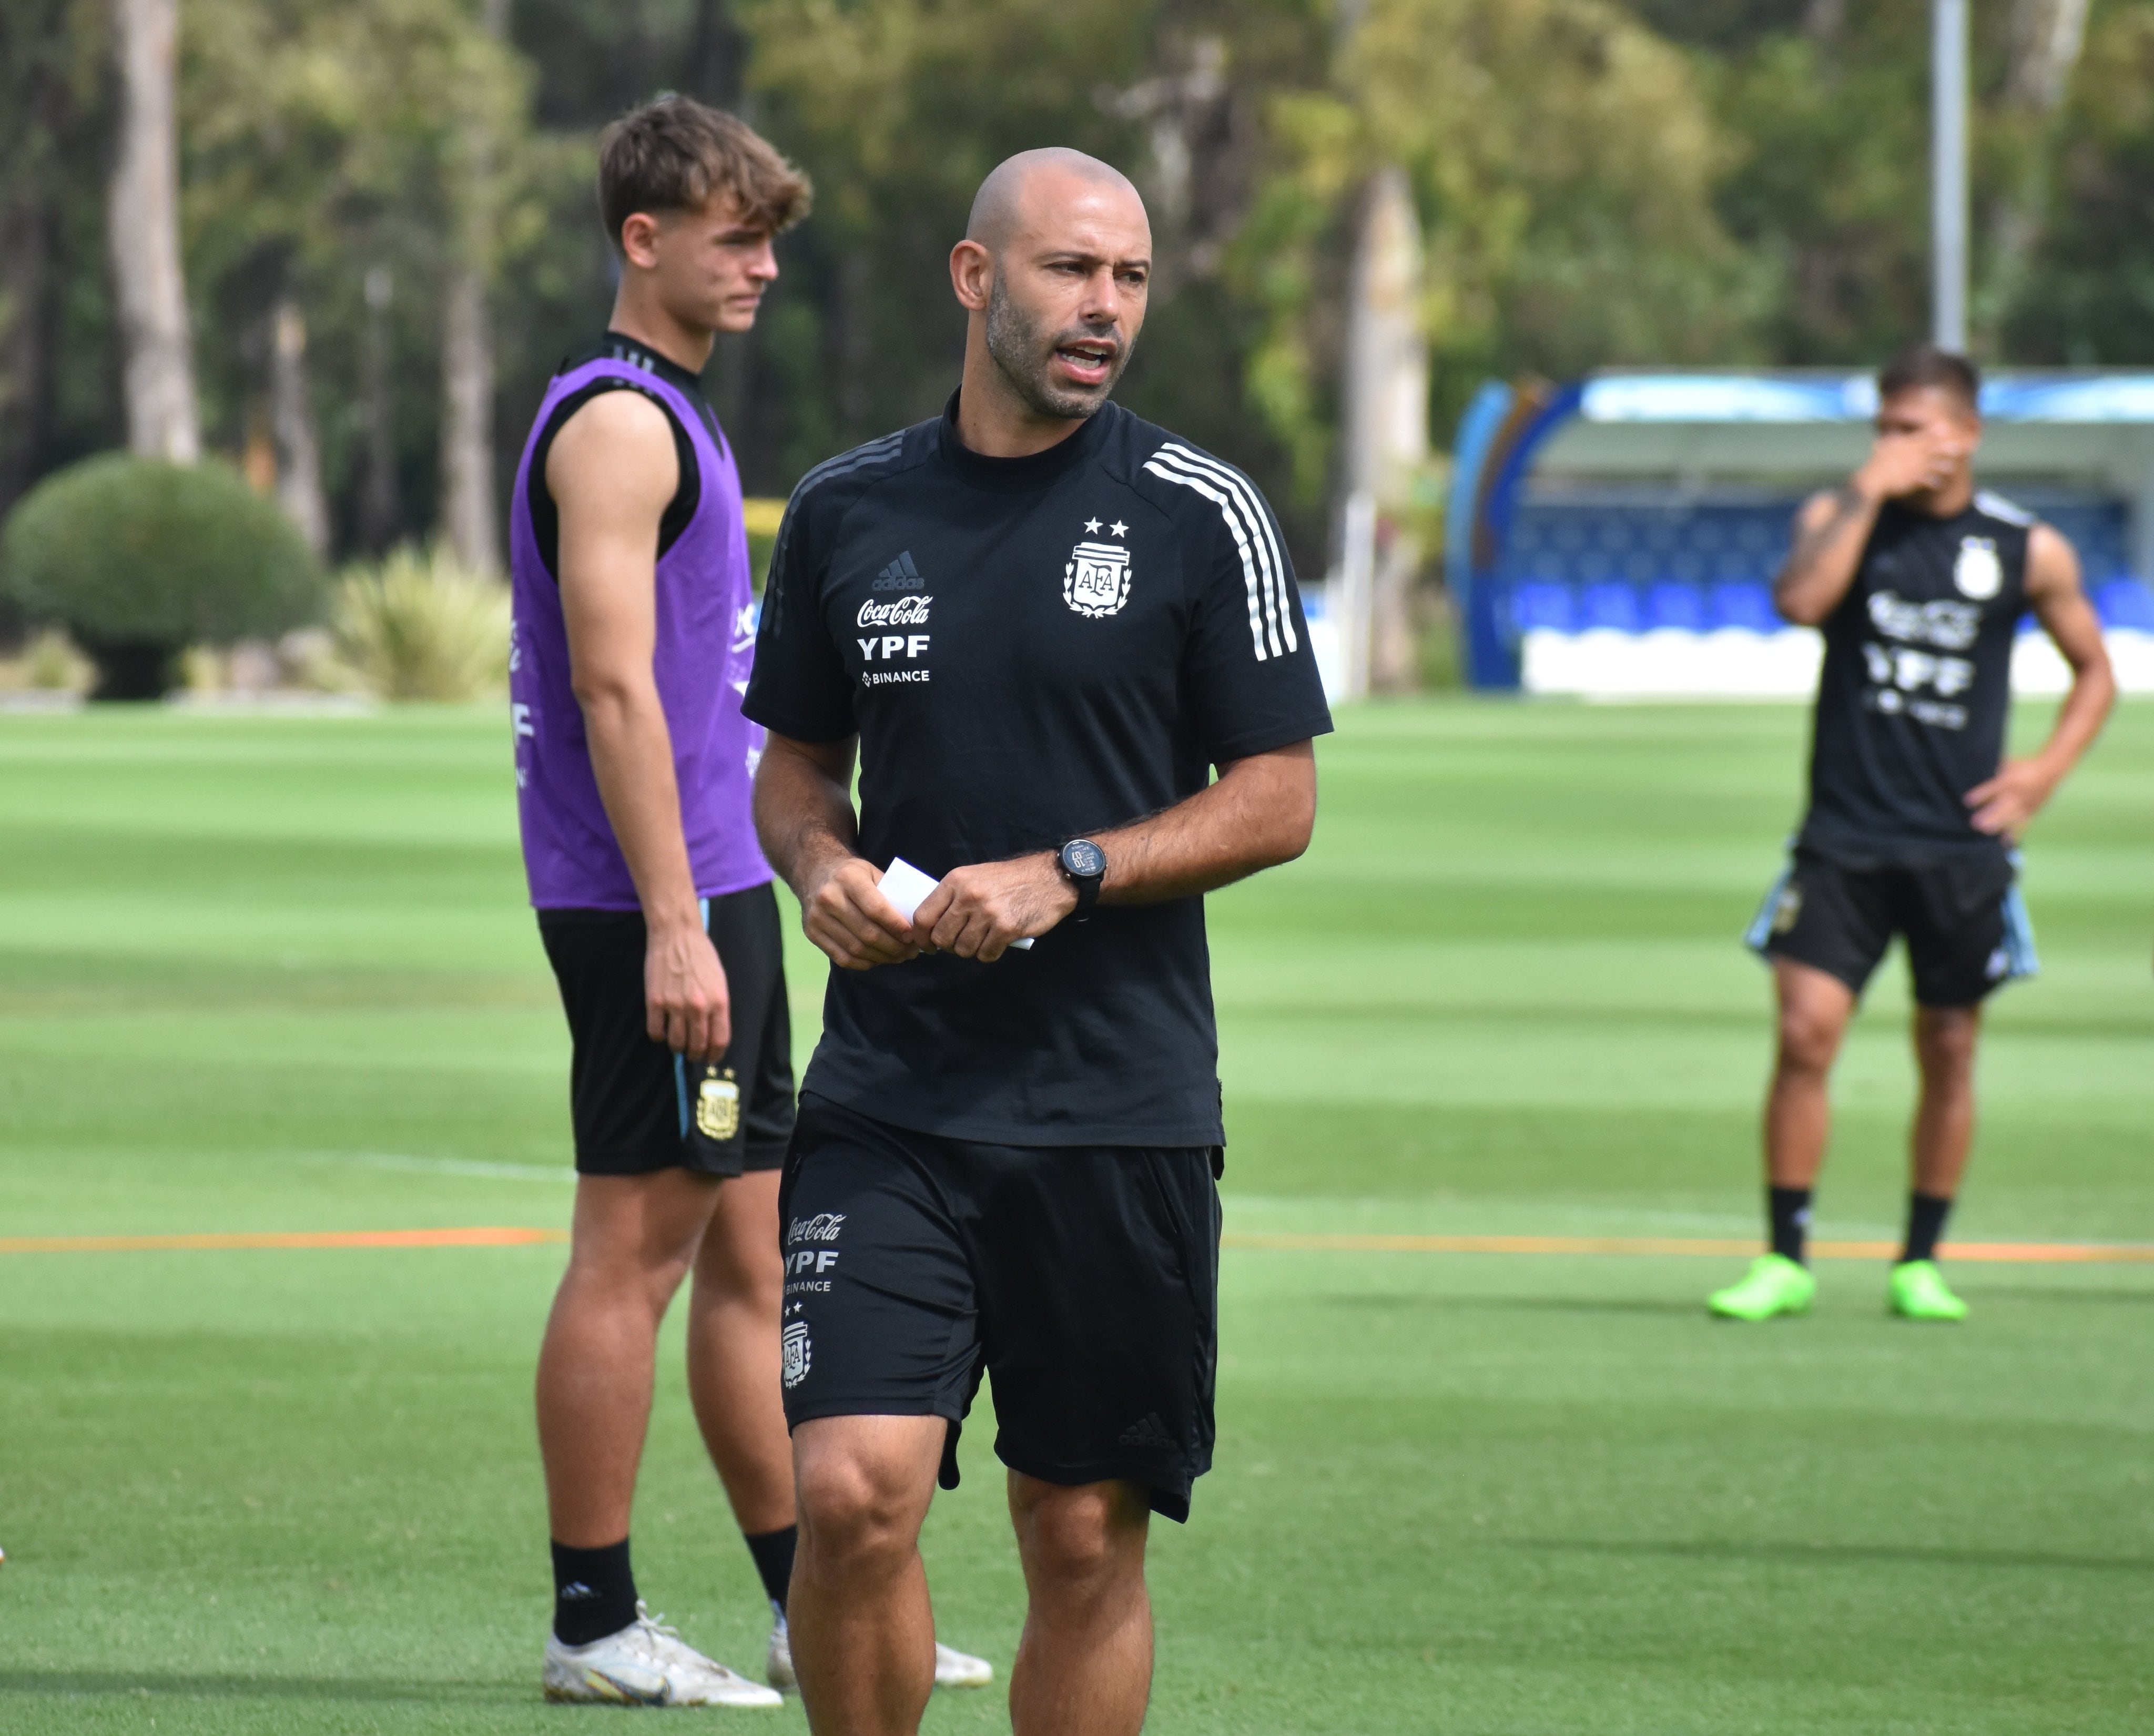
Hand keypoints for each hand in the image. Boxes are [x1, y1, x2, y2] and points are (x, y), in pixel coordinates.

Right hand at [646, 920, 730, 1059]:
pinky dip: (659, 1036)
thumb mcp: (719, 981)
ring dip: (677, 1047)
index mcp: (719, 1001)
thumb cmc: (701, 955)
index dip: (715, 1055)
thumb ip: (717, 1007)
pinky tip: (661, 1030)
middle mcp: (699, 1007)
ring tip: (677, 1043)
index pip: (719, 1040)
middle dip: (695, 1054)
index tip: (710, 1058)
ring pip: (676, 1043)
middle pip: (698, 1046)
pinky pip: (655, 1032)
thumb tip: (712, 1033)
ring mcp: (676, 1005)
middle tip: (692, 1054)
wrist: (677, 935)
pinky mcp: (655, 1001)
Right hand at [801, 855, 921, 970]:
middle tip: (910, 952)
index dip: (897, 927)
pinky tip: (878, 960)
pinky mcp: (811, 933)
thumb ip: (890, 893)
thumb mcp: (871, 872)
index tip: (913, 936)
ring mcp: (817, 918)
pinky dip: (864, 963)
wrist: (814, 873)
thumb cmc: (851, 874)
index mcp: (848, 878)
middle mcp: (829, 898)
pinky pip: (842, 958)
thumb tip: (915, 922)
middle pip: (867, 933)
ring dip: (882, 958)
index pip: (876, 909)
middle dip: (894, 947)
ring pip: (855, 949)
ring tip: (898, 957)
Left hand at [914, 853, 1078, 961]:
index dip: (921, 937)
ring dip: (971, 949)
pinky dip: (989, 953)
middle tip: (960, 942)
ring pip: (963, 949)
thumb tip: (931, 928)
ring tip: (983, 938)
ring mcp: (987, 913)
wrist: (1049, 878)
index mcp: (955, 881)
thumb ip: (952, 898)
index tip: (927, 946)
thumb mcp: (974, 877)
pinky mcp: (1006, 928)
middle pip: (941, 938)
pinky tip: (997, 942)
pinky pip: (985, 954)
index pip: (923, 917)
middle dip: (948, 946)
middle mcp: (968, 896)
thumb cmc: (1009, 880)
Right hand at [1856, 428, 1960, 501]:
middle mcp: (1908, 455)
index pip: (1919, 437)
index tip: (1944, 429)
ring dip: (1941, 465)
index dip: (1932, 433)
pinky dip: (1932, 482)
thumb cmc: (1873, 467)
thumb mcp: (1881, 451)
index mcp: (1901, 446)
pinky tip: (1940, 484)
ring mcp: (1909, 468)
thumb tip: (1891, 437)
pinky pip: (1924, 481)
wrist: (1868, 482)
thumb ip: (1888, 443)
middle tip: (1957, 447)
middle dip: (1943, 448)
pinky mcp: (1909, 480)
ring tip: (1951, 467)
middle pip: (1929, 450)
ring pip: (1929, 465)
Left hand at [1965, 757, 2058, 837]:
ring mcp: (2025, 803)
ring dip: (1998, 824)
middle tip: (1974, 823)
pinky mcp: (2032, 810)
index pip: (1992, 789)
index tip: (1968, 802)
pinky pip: (2023, 823)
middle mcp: (2017, 793)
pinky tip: (2005, 842)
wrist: (2050, 770)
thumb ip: (1996, 773)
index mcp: (2009, 781)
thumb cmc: (2024, 766)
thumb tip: (1980, 778)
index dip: (1980, 795)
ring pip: (2010, 816)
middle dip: (1988, 815)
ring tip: (1985, 831)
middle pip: (2001, 806)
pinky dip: (2015, 833)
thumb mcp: (2009, 765)